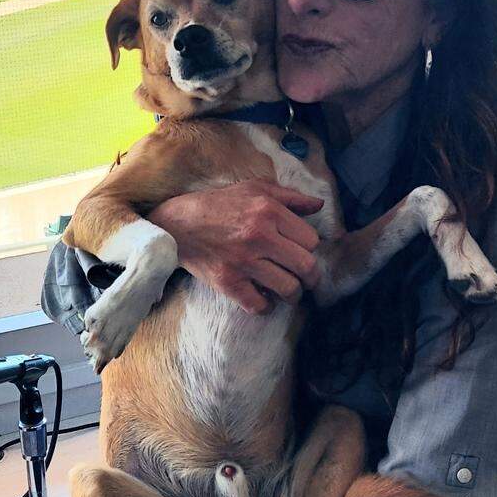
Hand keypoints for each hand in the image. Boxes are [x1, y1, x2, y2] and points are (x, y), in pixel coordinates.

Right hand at [148, 180, 323, 313]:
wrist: (177, 224)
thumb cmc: (218, 204)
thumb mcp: (254, 189)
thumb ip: (290, 197)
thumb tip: (318, 206)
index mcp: (269, 211)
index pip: (311, 240)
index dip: (310, 248)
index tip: (302, 251)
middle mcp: (260, 236)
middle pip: (306, 267)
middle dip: (311, 277)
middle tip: (307, 279)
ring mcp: (243, 261)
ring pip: (288, 289)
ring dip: (292, 294)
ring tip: (288, 290)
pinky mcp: (228, 282)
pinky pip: (259, 305)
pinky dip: (266, 306)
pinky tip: (264, 298)